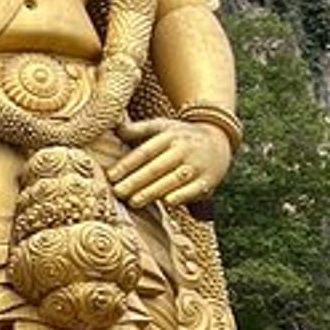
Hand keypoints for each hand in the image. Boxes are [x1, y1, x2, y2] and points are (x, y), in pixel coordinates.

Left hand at [109, 118, 232, 208]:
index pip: (145, 151)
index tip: (110, 176)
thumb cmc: (180, 136)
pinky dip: (182, 196)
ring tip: (133, 202)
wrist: (219, 140)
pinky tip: (167, 202)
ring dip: (153, 191)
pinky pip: (195, 189)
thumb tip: (116, 126)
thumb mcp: (162, 127)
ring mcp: (197, 165)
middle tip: (117, 192)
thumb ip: (139, 129)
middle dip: (136, 181)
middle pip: (156, 167)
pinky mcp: (208, 180)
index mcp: (169, 136)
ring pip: (173, 179)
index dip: (127, 164)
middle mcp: (183, 150)